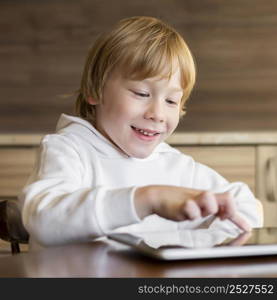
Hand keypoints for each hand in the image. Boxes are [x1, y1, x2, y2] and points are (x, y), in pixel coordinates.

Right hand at [134, 185, 250, 230]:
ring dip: (207, 209)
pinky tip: (184, 213)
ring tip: (197, 213)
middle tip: (220, 217)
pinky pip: (191, 209)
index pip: (228, 202)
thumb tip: (223, 216)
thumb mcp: (197, 203)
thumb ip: (210, 208)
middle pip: (227, 198)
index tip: (245, 228)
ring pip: (210, 200)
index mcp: (208, 197)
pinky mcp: (181, 204)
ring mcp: (193, 199)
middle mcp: (203, 197)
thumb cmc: (177, 201)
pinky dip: (191, 213)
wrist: (157, 196)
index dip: (238, 217)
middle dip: (229, 211)